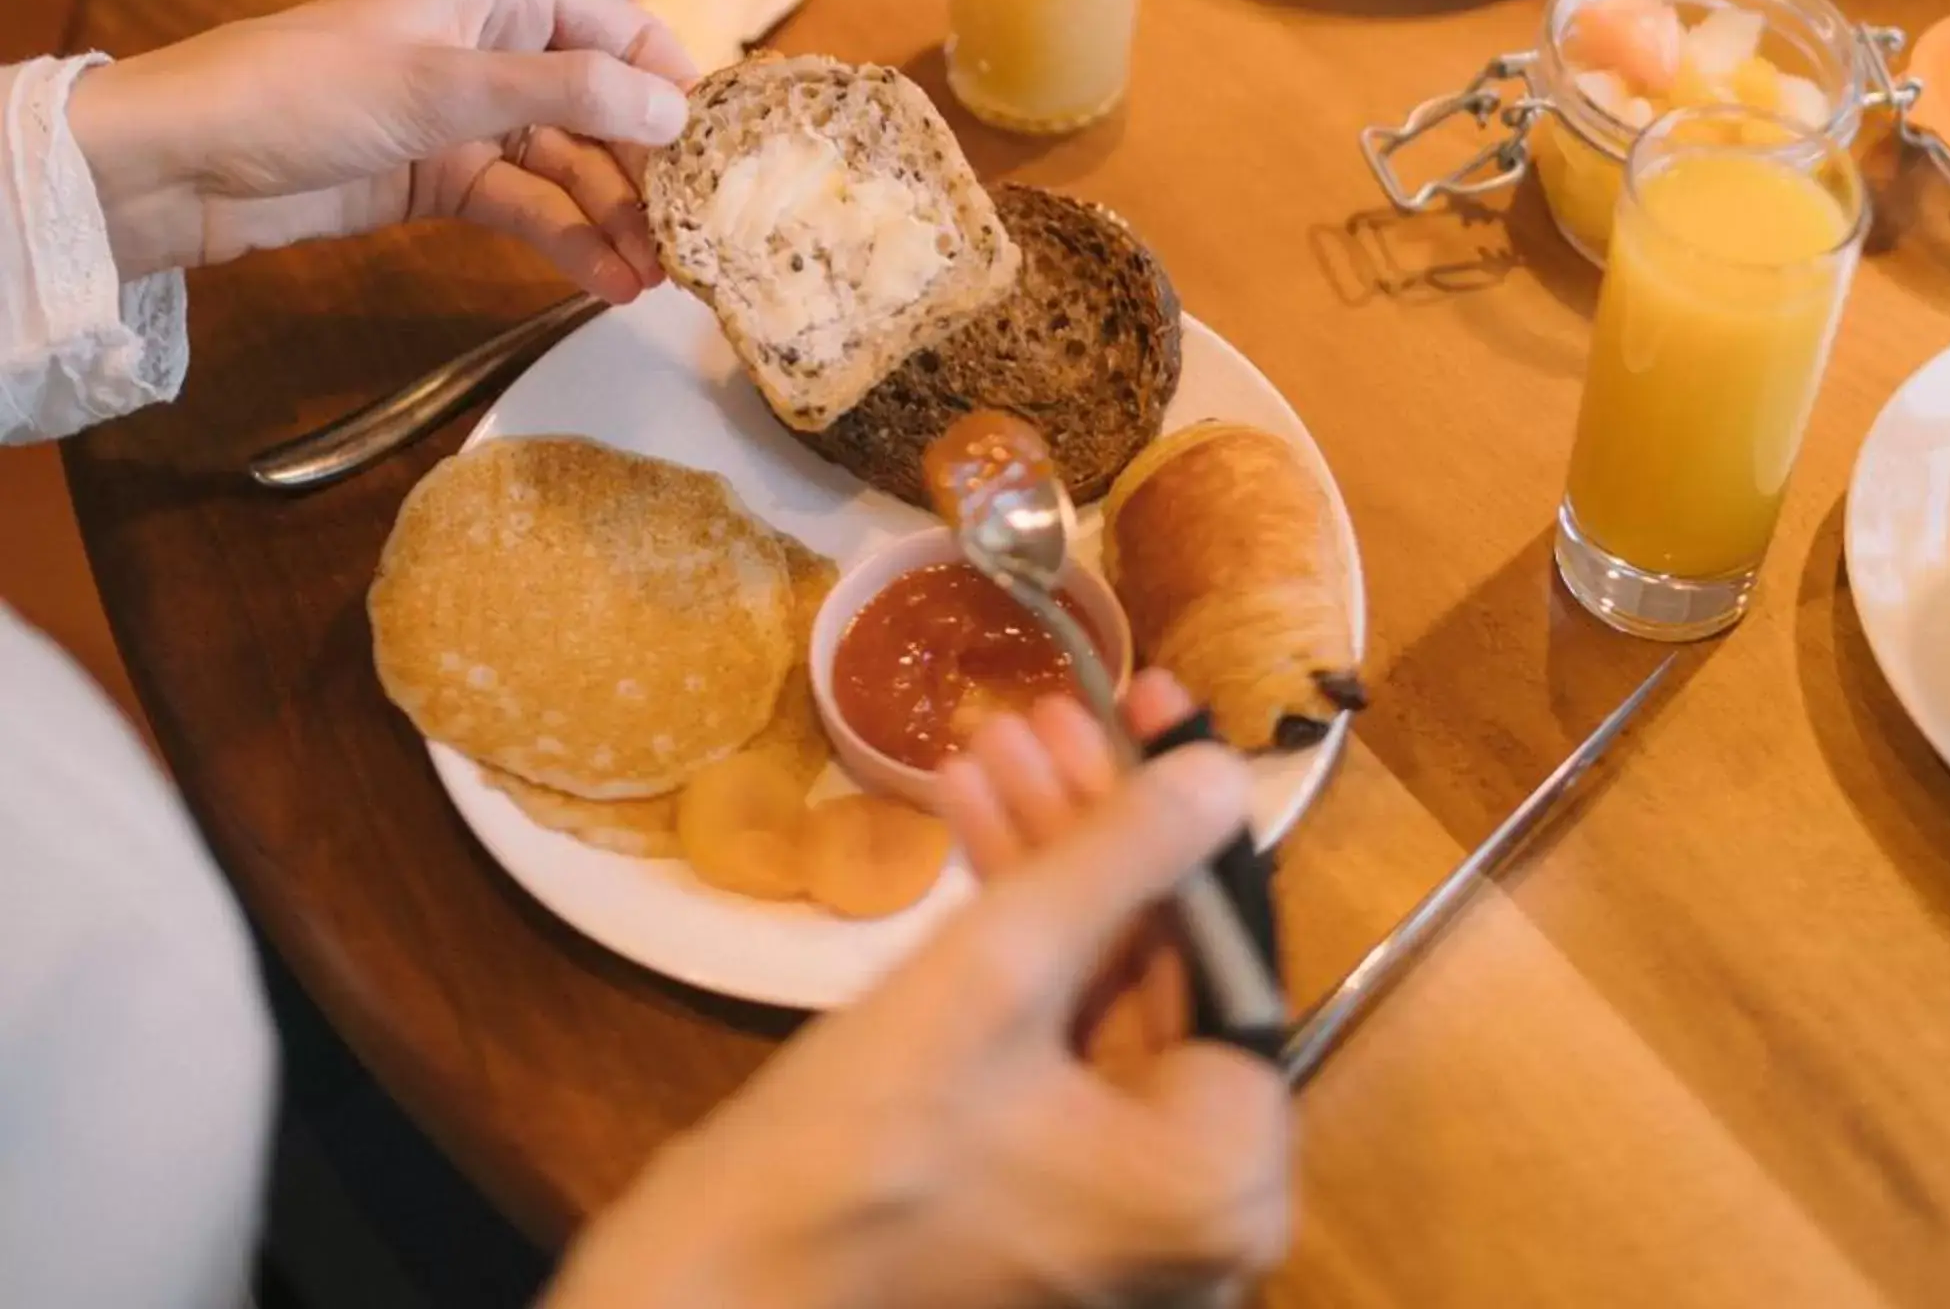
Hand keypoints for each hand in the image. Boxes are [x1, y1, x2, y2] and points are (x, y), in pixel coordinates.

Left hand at [66, 0, 693, 296]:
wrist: (184, 163)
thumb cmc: (304, 91)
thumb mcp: (444, 86)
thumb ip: (564, 95)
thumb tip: (674, 109)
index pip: (620, 31)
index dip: (673, 89)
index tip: (722, 154)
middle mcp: (496, 44)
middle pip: (602, 107)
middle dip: (647, 170)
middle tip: (695, 237)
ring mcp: (469, 116)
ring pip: (568, 167)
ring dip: (611, 220)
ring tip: (655, 280)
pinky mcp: (441, 178)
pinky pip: (525, 207)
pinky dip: (565, 243)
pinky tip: (604, 284)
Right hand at [545, 741, 1292, 1308]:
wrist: (715, 1286)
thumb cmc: (861, 1145)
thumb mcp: (995, 973)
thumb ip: (1120, 859)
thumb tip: (1225, 768)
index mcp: (1222, 1176)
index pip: (1231, 948)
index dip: (1179, 811)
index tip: (1148, 701)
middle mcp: (1203, 1211)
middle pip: (1167, 966)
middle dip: (1092, 828)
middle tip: (1038, 713)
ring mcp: (1125, 1211)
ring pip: (1108, 991)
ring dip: (1046, 865)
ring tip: (984, 746)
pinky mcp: (1054, 1197)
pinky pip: (1064, 1044)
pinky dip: (1020, 945)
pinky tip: (965, 828)